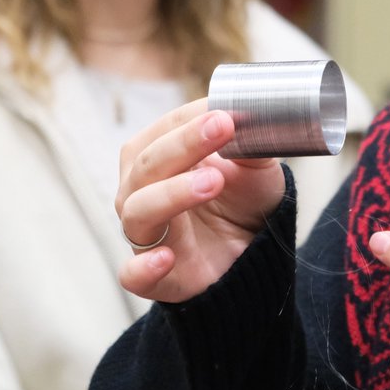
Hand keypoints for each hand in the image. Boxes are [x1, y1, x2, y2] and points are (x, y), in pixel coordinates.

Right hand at [116, 99, 285, 303]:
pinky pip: (133, 274)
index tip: (226, 112)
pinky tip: (166, 257)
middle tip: (222, 129)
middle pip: (147, 165)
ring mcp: (144, 234)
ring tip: (213, 181)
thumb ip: (253, 142)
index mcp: (156, 156)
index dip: (193, 119)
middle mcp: (139, 191)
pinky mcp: (152, 277)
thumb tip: (254, 115)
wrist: (253, 255)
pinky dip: (144, 267)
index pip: (165, 129)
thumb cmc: (242, 202)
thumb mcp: (256, 168)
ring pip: (139, 211)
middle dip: (184, 145)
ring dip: (173, 193)